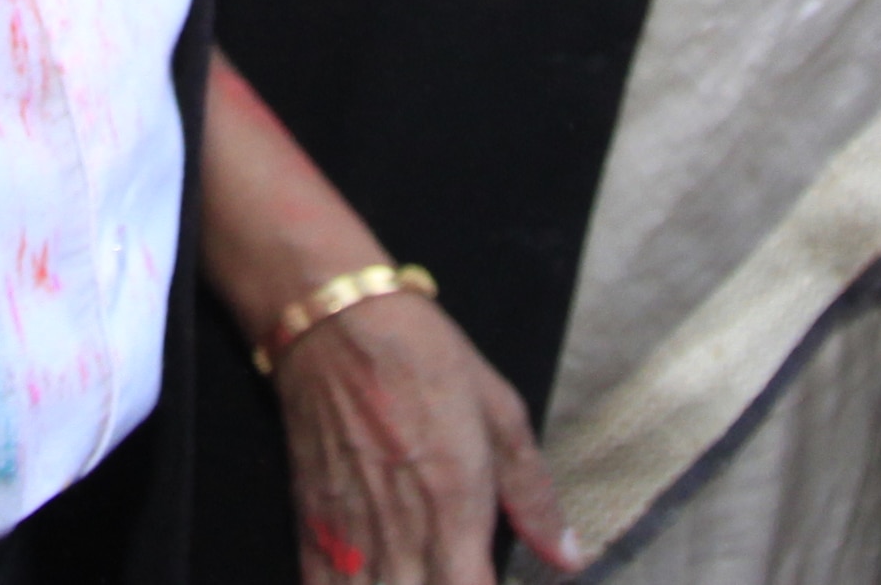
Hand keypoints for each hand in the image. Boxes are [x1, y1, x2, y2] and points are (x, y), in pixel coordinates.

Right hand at [266, 291, 576, 584]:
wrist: (335, 322)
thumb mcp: (499, 411)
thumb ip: (533, 494)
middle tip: (458, 572)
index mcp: (456, 510)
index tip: (491, 579)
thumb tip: (569, 554)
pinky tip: (372, 582)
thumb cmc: (424, 357)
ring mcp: (351, 537)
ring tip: (418, 578)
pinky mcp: (312, 528)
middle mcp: (403, 536)